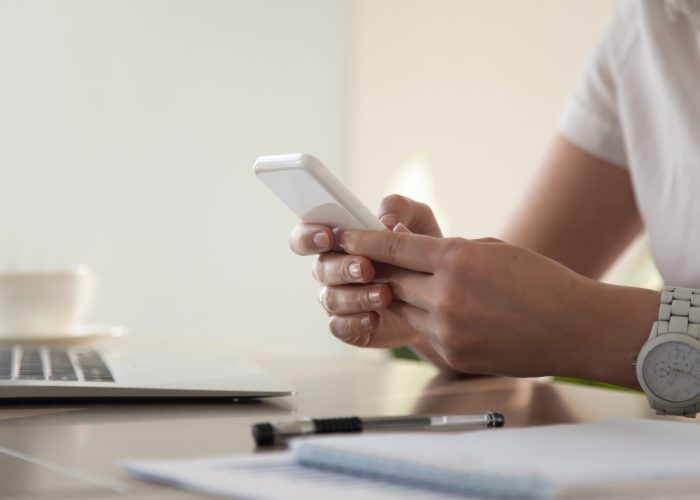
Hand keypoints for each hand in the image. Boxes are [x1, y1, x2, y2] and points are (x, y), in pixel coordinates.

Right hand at [289, 195, 446, 357]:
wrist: (440, 294)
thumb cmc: (421, 251)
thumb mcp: (419, 221)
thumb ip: (400, 208)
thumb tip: (385, 221)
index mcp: (338, 241)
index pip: (305, 236)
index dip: (309, 236)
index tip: (328, 237)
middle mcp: (331, 269)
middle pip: (321, 268)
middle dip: (343, 268)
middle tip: (368, 268)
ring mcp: (337, 299)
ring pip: (331, 298)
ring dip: (356, 296)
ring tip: (385, 294)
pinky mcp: (348, 326)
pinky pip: (339, 326)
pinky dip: (355, 322)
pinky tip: (375, 318)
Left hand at [336, 228, 659, 382]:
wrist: (575, 327)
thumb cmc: (540, 281)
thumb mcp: (493, 250)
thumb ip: (451, 253)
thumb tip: (418, 254)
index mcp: (456, 259)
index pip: (393, 248)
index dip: (362, 241)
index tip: (342, 237)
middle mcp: (445, 295)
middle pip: (390, 281)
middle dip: (379, 272)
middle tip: (371, 264)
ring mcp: (447, 328)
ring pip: (404, 309)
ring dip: (405, 298)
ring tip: (423, 290)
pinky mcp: (452, 354)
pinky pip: (425, 333)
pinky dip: (428, 321)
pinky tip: (453, 315)